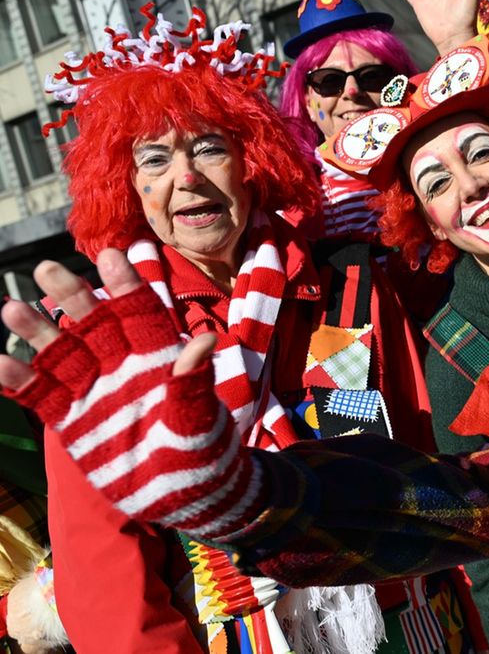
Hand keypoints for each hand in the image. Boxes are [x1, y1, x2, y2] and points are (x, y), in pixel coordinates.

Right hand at [0, 249, 258, 540]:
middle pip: (93, 322)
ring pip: (60, 352)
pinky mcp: (72, 420)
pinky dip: (18, 381)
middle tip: (46, 267)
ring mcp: (94, 391)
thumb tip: (205, 340)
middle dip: (72, 295)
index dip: (125, 285)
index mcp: (158, 357)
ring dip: (37, 331)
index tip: (110, 256)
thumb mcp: (201, 421)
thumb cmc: (204, 452)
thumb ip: (194, 384)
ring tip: (10, 308)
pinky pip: (40, 396)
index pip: (141, 313)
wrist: (186, 496)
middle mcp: (122, 365)